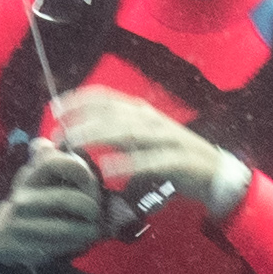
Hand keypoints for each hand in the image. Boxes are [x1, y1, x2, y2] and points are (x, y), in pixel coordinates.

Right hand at [0, 145, 110, 267]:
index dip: (78, 169)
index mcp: (29, 176)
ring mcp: (24, 225)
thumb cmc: (34, 199)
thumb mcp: (37, 175)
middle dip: (92, 205)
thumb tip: (51, 138)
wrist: (4, 233)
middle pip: (71, 199)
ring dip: (90, 229)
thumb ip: (48, 157)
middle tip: (95, 209)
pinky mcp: (30, 249)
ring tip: (92, 227)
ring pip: (73, 228)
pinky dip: (80, 242)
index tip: (86, 178)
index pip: (53, 162)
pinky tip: (79, 238)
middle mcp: (23, 199)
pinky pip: (67, 246)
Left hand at [49, 89, 245, 219]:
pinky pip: (151, 160)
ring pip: (128, 131)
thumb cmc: (173, 160)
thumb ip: (116, 141)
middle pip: (112, 113)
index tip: (57, 109)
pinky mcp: (179, 160)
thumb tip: (81, 141)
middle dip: (82, 122)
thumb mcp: (141, 145)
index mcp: (143, 113)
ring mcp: (167, 138)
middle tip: (59, 136)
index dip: (80, 99)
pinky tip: (109, 169)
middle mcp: (153, 120)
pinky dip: (129, 163)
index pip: (107, 98)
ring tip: (75, 143)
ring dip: (98, 135)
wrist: (215, 175)